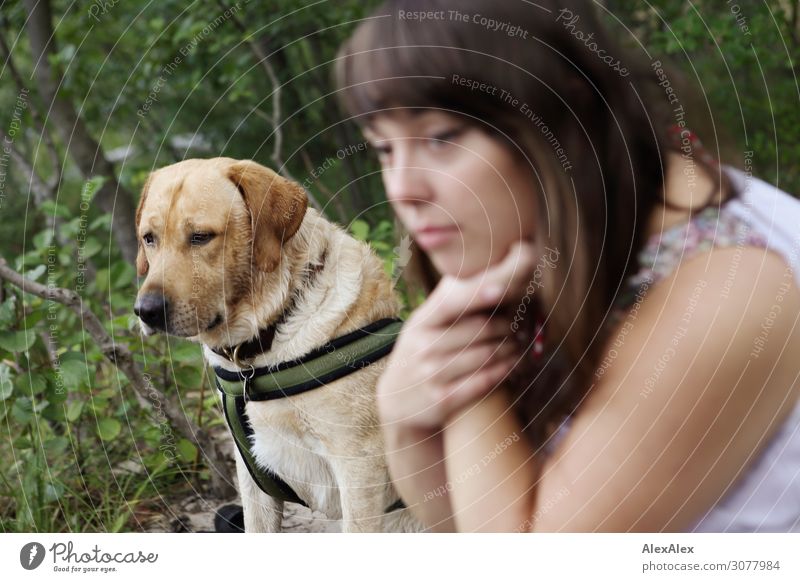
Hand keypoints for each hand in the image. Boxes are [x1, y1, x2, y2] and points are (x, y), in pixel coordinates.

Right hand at [377, 241, 537, 430]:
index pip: (452, 301)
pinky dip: (505, 370)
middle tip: (519, 323)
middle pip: (480, 328)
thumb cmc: (421, 354)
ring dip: (511, 348)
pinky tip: (513, 364)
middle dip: (507, 324)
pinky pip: (485, 380)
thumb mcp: (423, 324)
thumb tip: (487, 266)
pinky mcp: (444, 399)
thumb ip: (449, 301)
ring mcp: (432, 373)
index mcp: (421, 321)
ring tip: (518, 343)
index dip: (479, 293)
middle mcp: (424, 345)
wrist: (397, 404)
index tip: (503, 286)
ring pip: (488, 354)